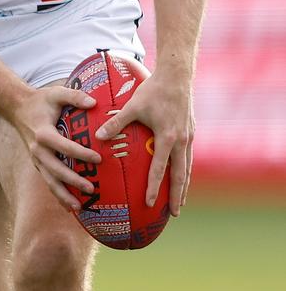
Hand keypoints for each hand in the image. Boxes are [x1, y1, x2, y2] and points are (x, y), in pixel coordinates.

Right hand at [9, 85, 101, 210]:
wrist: (17, 108)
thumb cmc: (40, 100)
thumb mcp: (56, 93)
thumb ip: (74, 96)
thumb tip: (94, 103)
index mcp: (43, 134)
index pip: (64, 147)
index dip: (81, 154)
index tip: (98, 159)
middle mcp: (38, 150)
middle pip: (56, 170)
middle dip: (73, 181)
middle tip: (91, 188)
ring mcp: (36, 159)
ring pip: (50, 181)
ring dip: (63, 195)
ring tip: (79, 207)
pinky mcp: (37, 164)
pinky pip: (48, 181)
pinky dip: (58, 194)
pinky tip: (69, 206)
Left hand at [94, 70, 194, 216]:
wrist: (177, 76)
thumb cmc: (153, 90)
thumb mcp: (133, 106)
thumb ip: (116, 122)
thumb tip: (98, 136)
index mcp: (167, 137)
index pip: (159, 169)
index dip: (154, 187)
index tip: (149, 203)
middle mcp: (181, 141)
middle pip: (180, 175)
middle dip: (177, 196)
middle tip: (173, 214)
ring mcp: (189, 137)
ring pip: (187, 167)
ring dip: (184, 186)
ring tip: (180, 202)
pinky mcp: (191, 132)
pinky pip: (188, 157)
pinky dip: (185, 170)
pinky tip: (181, 176)